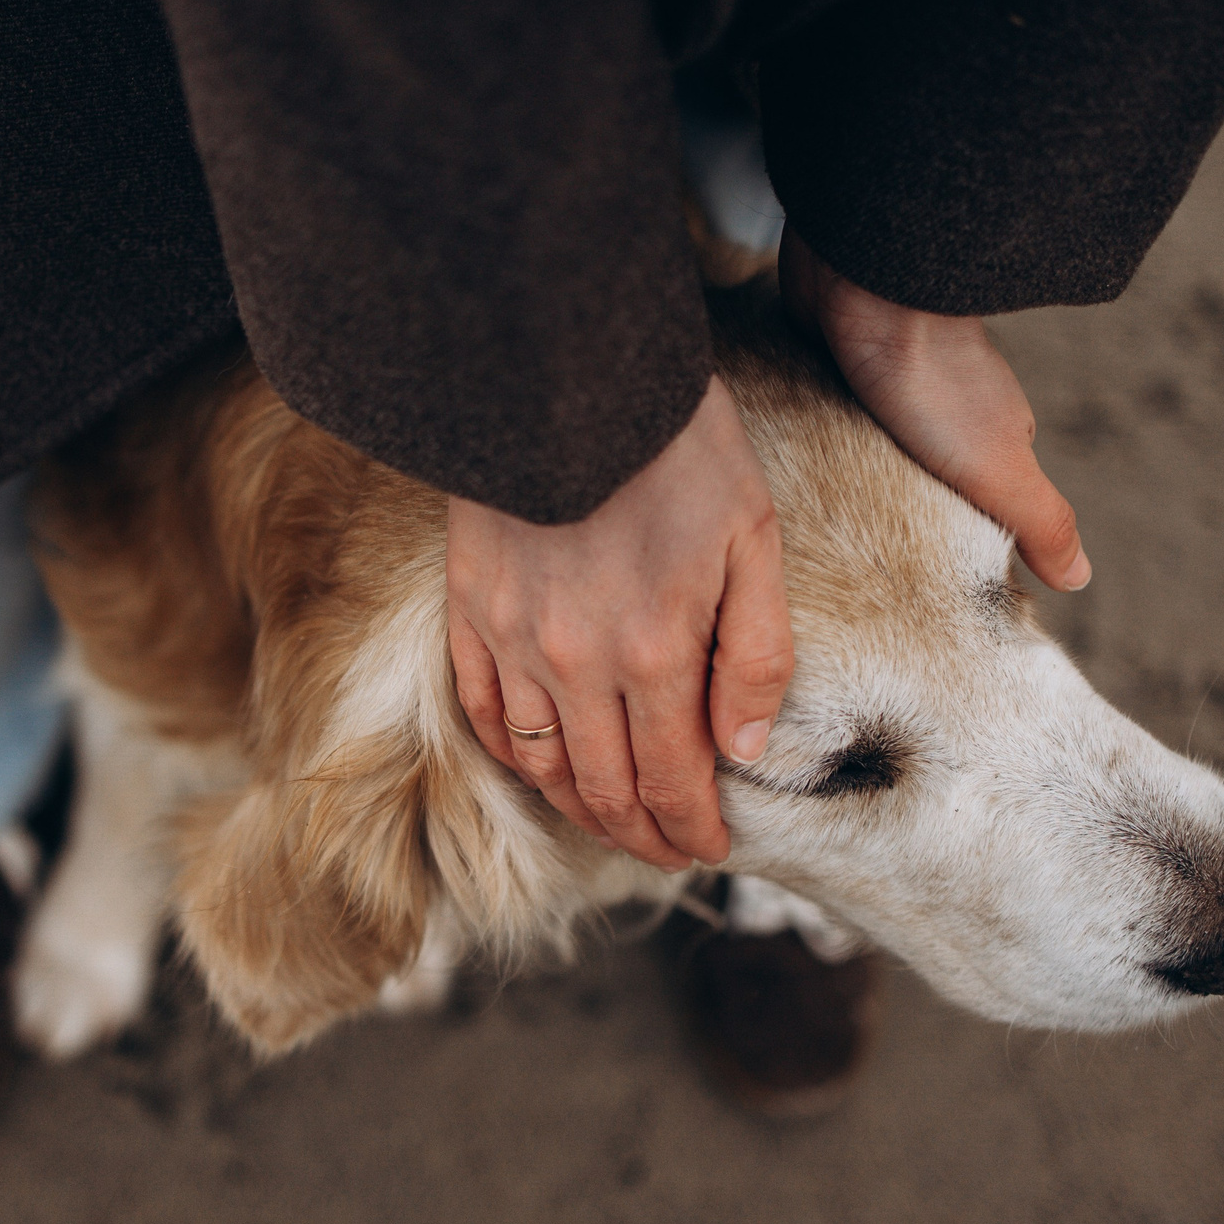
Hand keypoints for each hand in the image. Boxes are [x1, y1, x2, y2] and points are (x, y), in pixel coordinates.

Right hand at [447, 377, 792, 868]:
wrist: (566, 371)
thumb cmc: (677, 447)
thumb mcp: (754, 542)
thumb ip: (756, 655)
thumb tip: (742, 750)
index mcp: (654, 655)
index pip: (673, 781)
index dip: (692, 829)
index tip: (709, 850)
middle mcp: (574, 666)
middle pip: (605, 789)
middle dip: (642, 833)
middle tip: (669, 852)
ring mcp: (511, 642)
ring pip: (541, 765)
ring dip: (579, 809)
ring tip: (613, 822)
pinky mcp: (468, 610)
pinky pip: (484, 712)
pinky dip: (513, 756)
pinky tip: (539, 768)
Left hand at [780, 229, 1089, 591]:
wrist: (867, 285)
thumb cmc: (934, 378)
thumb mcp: (999, 467)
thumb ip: (1040, 521)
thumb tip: (1080, 579)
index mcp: (992, 435)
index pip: (982, 511)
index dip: (959, 553)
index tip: (924, 594)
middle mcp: (944, 410)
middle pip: (925, 484)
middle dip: (900, 523)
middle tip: (864, 572)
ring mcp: (888, 388)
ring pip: (874, 455)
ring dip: (855, 487)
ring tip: (827, 535)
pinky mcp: (834, 367)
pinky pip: (827, 421)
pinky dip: (819, 447)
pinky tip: (798, 476)